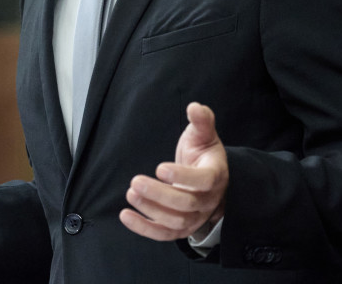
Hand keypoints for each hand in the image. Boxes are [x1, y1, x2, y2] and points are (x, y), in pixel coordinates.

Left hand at [119, 102, 228, 241]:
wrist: (209, 178)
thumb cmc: (203, 154)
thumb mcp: (204, 135)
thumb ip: (202, 121)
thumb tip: (195, 107)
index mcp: (216, 175)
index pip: (204, 181)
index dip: (183, 176)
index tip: (159, 167)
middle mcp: (208, 200)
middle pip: (186, 204)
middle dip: (159, 194)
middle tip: (135, 181)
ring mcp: (196, 217)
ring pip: (175, 222)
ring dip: (150, 210)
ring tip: (130, 193)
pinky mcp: (182, 228)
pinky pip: (164, 234)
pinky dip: (144, 228)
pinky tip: (125, 215)